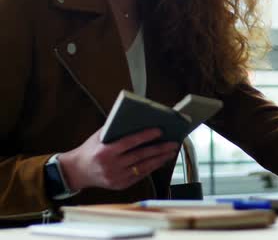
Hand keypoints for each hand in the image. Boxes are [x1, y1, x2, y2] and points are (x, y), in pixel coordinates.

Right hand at [59, 128, 179, 191]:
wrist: (76, 172)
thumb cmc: (90, 150)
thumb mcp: (98, 137)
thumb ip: (115, 129)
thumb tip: (138, 120)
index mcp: (105, 152)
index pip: (130, 142)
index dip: (145, 136)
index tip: (159, 131)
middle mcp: (111, 166)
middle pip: (140, 156)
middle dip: (159, 149)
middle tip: (172, 143)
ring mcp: (116, 177)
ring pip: (143, 167)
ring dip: (159, 159)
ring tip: (170, 152)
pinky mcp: (120, 186)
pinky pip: (140, 176)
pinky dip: (151, 168)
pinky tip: (160, 161)